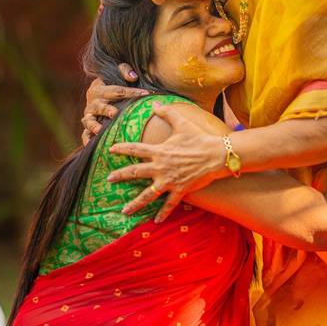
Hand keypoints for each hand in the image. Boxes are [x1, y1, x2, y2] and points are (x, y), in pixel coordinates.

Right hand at [80, 65, 148, 143]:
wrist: (99, 94)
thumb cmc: (112, 84)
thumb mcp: (116, 73)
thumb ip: (124, 70)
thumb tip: (133, 77)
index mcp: (99, 88)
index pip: (116, 90)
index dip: (131, 92)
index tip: (145, 94)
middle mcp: (92, 102)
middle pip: (99, 106)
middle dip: (106, 109)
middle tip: (114, 113)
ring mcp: (89, 115)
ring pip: (89, 121)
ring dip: (94, 126)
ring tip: (99, 131)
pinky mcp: (87, 127)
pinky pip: (85, 134)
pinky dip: (86, 139)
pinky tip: (90, 145)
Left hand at [107, 103, 226, 222]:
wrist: (218, 154)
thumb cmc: (200, 138)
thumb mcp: (182, 123)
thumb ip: (167, 113)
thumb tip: (154, 104)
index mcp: (160, 151)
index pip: (136, 149)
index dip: (122, 148)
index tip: (110, 150)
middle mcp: (161, 167)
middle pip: (136, 172)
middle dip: (121, 175)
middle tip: (109, 179)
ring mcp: (170, 180)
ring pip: (148, 194)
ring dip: (135, 204)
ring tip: (124, 211)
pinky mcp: (181, 190)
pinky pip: (169, 204)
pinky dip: (162, 213)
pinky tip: (155, 221)